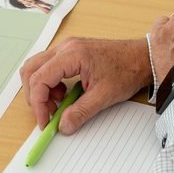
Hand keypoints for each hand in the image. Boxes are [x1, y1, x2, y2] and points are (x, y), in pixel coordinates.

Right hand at [20, 38, 151, 134]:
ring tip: (59, 103)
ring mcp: (67, 47)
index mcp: (71, 54)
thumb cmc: (127, 69)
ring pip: (37, 67)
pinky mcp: (70, 52)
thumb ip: (81, 112)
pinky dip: (50, 82)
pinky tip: (65, 93)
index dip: (37, 103)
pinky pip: (48, 66)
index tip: (45, 120)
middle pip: (31, 70)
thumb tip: (64, 125)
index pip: (39, 79)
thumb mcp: (104, 96)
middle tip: (48, 113)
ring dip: (41, 88)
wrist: (142, 57)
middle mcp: (65, 47)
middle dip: (35, 95)